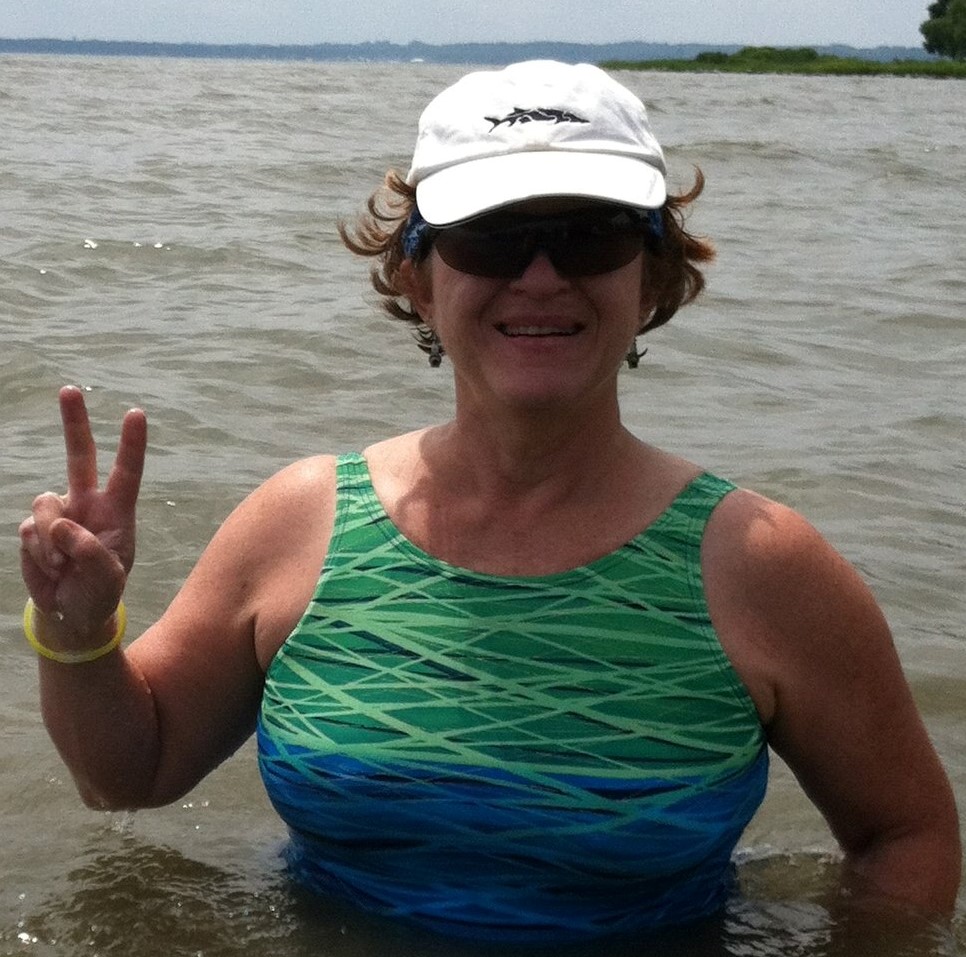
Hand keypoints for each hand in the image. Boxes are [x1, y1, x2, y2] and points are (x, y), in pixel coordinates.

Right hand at [19, 387, 146, 640]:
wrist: (72, 612)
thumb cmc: (101, 592)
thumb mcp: (107, 579)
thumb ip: (90, 552)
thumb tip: (61, 526)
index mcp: (117, 510)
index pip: (127, 472)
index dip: (131, 444)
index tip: (136, 413)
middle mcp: (88, 503)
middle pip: (79, 456)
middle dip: (74, 422)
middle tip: (70, 389)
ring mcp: (60, 513)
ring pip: (45, 504)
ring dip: (51, 540)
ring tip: (64, 566)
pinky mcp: (35, 529)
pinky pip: (31, 531)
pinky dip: (39, 554)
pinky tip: (52, 569)